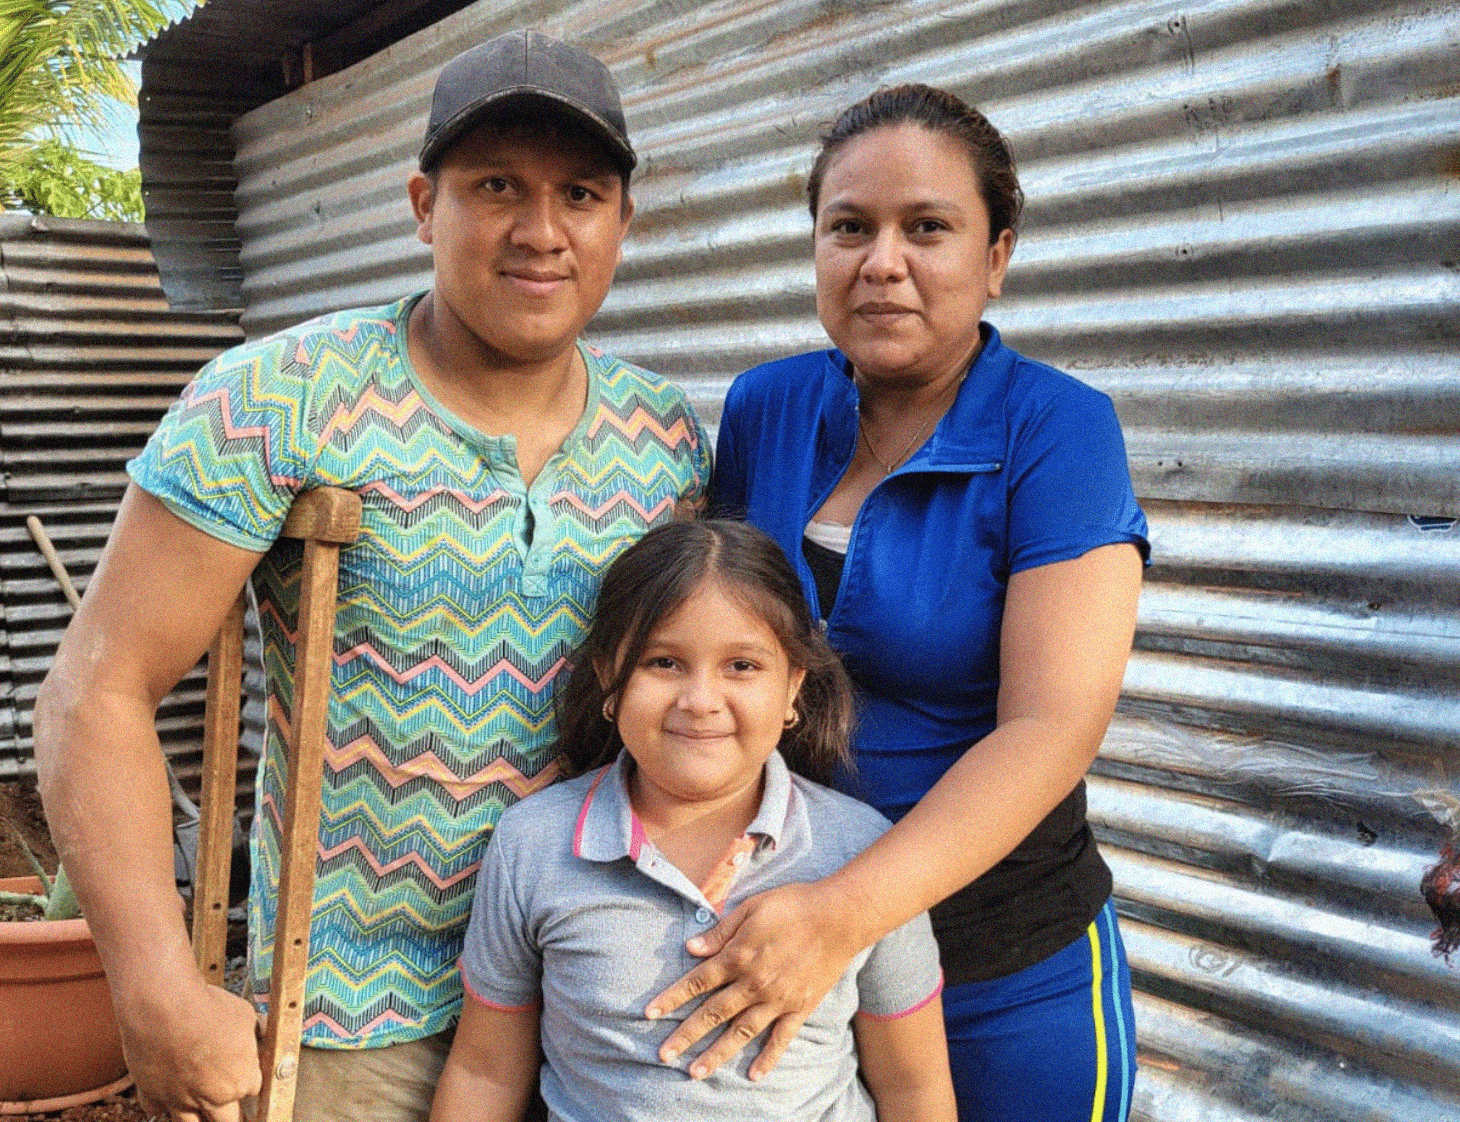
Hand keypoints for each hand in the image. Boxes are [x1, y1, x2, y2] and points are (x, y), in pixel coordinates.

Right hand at [118, 974, 261, 1121]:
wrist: (164, 1007)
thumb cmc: (208, 1008)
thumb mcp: (245, 1015)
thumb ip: (254, 1032)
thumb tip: (260, 1033)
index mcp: (241, 1080)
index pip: (252, 1090)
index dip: (247, 1079)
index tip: (242, 1071)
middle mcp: (213, 1097)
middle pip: (226, 1119)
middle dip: (227, 1110)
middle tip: (224, 1099)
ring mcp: (180, 1100)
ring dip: (197, 1116)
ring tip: (199, 1104)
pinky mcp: (152, 1095)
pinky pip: (157, 1111)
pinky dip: (163, 1104)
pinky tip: (168, 1095)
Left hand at [645, 881, 865, 1081]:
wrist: (840, 916)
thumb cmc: (793, 904)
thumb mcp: (751, 907)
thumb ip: (720, 932)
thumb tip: (690, 948)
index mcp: (739, 956)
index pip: (697, 981)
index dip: (672, 998)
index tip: (649, 1014)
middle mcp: (754, 983)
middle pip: (712, 1013)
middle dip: (685, 1035)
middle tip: (663, 1055)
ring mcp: (777, 999)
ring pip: (740, 1032)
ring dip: (716, 1053)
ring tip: (695, 1072)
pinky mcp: (800, 1007)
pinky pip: (781, 1038)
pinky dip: (768, 1058)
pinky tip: (754, 1075)